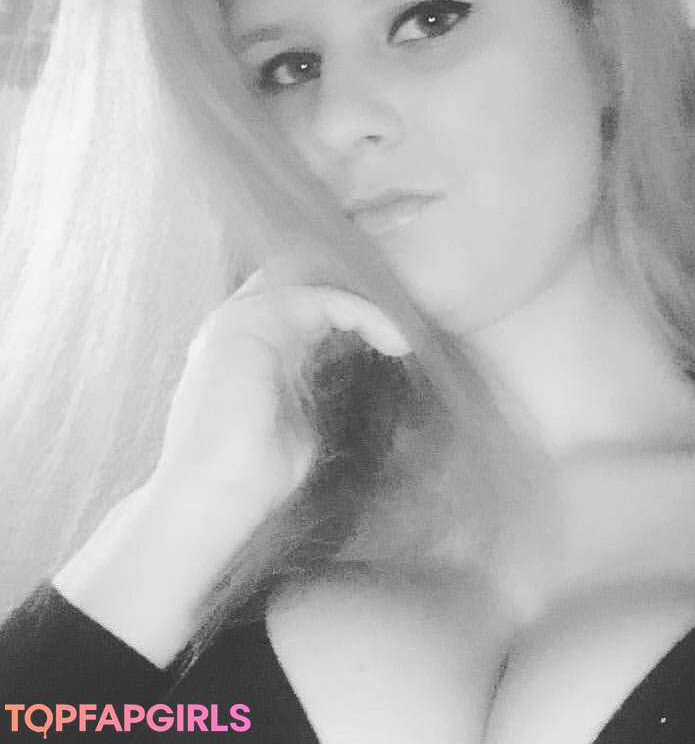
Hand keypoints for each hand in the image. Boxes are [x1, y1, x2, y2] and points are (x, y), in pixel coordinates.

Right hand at [151, 273, 409, 516]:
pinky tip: (393, 338)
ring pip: (315, 280)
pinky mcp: (248, 324)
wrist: (210, 501)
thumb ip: (313, 389)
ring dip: (366, 302)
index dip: (348, 303)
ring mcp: (237, 319)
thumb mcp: (299, 423)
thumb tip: (351, 379)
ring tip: (402, 333)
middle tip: (402, 314)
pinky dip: (362, 311)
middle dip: (356, 289)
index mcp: (248, 345)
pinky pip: (319, 297)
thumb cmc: (251, 476)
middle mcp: (239, 324)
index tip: (393, 327)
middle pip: (305, 275)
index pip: (301, 299)